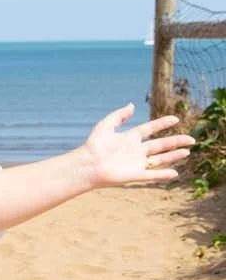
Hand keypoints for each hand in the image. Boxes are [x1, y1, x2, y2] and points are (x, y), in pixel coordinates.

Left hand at [80, 103, 195, 188]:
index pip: (150, 129)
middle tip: (192, 139)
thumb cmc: (93, 145)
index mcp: (129, 138)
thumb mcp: (106, 126)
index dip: (163, 124)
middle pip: (160, 145)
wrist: (87, 165)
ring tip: (188, 152)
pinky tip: (175, 173)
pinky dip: (163, 174)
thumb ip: (119, 115)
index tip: (176, 119)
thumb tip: (132, 105)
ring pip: (160, 159)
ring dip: (174, 156)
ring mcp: (136, 163)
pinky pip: (152, 175)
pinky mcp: (134, 175)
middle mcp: (135, 150)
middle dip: (176, 142)